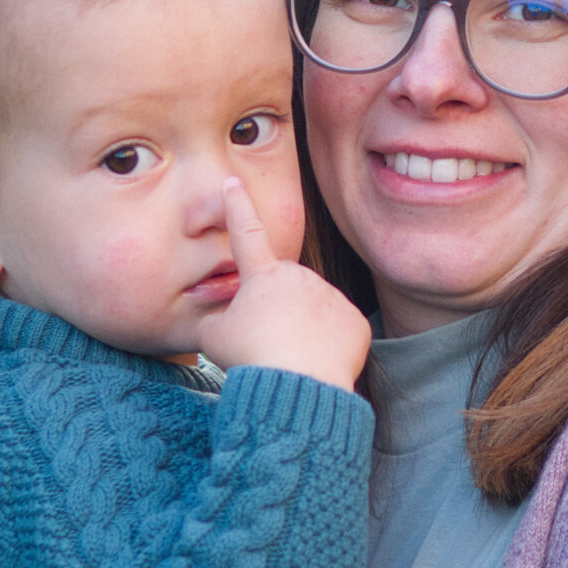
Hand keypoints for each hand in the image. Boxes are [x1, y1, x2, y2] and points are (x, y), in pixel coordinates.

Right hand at [196, 179, 370, 392]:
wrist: (297, 384)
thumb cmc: (251, 357)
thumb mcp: (213, 337)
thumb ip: (214, 320)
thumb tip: (221, 320)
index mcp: (262, 275)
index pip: (245, 233)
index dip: (238, 208)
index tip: (234, 183)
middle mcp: (300, 277)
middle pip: (284, 289)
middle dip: (275, 309)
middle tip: (266, 342)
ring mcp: (331, 297)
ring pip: (312, 310)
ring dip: (302, 328)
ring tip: (291, 357)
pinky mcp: (354, 321)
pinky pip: (337, 330)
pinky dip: (327, 346)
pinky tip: (315, 362)